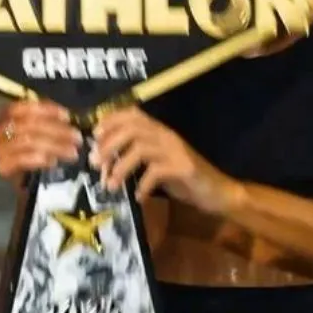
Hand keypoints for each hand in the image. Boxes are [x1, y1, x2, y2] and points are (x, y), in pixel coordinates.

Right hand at [0, 100, 81, 179]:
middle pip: (29, 124)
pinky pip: (19, 160)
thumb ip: (54, 123)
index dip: (46, 110)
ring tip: (72, 153)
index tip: (66, 117)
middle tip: (77, 138)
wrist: (35, 183)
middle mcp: (2, 130)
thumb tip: (69, 119)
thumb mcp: (49, 133)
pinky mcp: (3, 167)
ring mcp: (1, 149)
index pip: (24, 108)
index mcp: (10, 117)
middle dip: (57, 130)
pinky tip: (53, 162)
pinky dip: (38, 159)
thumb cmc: (44, 152)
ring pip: (27, 141)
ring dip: (54, 146)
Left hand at [92, 107, 244, 212]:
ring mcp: (177, 151)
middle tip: (95, 163)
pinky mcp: (184, 168)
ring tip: (110, 185)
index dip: (111, 121)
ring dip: (120, 167)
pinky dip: (142, 185)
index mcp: (160, 132)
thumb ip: (136, 159)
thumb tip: (104, 162)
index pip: (133, 114)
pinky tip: (138, 197)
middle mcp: (168, 137)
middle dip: (109, 144)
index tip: (94, 135)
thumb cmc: (184, 179)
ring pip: (141, 149)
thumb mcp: (157, 164)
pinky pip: (156, 172)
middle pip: (133, 129)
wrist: (217, 192)